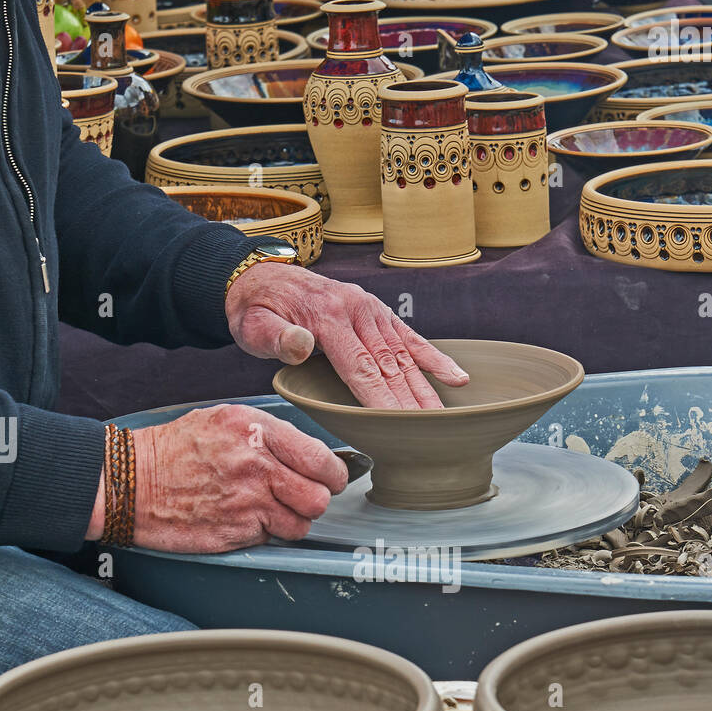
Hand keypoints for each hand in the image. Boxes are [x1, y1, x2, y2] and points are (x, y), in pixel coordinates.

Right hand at [86, 405, 347, 551]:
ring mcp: (247, 501)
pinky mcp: (235, 531)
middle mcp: (256, 465)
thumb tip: (310, 453)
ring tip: (268, 509)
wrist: (130, 482)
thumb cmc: (175, 450)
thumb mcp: (223, 419)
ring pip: (301, 523)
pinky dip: (264, 533)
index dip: (332, 474)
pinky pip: (271, 538)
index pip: (321, 458)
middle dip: (314, 500)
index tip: (329, 478)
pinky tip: (243, 519)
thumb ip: (268, 433)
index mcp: (256, 430)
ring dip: (290, 520)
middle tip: (299, 498)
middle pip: (319, 497)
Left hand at [225, 263, 469, 410]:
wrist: (260, 278)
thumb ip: (277, 338)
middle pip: (389, 365)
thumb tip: (301, 344)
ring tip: (442, 417)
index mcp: (329, 318)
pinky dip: (434, 358)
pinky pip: (410, 338)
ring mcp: (371, 310)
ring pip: (404, 355)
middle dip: (410, 401)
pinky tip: (457, 377)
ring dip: (425, 388)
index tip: (397, 425)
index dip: (381, 399)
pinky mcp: (378, 313)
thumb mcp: (254, 326)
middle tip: (430, 432)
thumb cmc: (257, 311)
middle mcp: (357, 311)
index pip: (361, 368)